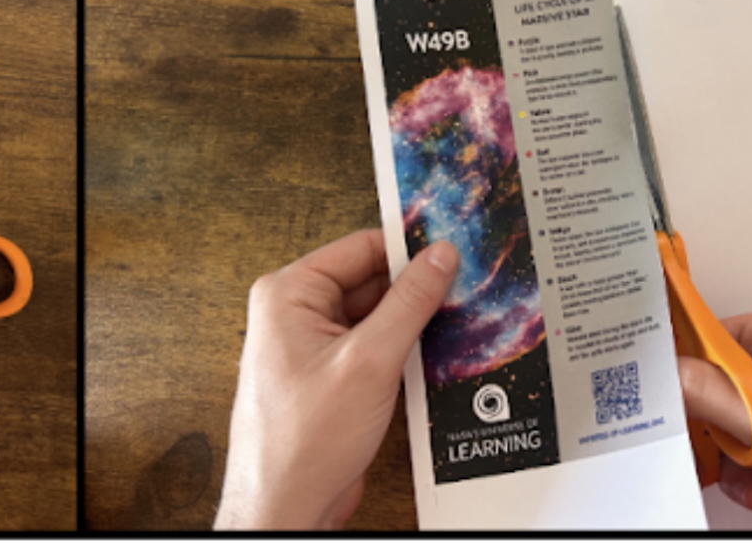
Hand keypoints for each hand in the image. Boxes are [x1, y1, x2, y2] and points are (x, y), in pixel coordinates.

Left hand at [217, 232, 453, 529]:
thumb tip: (438, 258)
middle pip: (371, 282)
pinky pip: (374, 350)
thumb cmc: (302, 441)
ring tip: (452, 330)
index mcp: (289, 295)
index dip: (409, 249)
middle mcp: (296, 316)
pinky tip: (432, 362)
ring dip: (412, 326)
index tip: (453, 252)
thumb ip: (409, 302)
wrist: (288, 503)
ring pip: (377, 318)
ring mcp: (314, 349)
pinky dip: (403, 354)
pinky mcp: (332, 380)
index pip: (360, 248)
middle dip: (415, 291)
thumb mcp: (370, 360)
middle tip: (463, 294)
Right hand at [678, 310, 751, 529]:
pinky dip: (741, 475)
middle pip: (709, 386)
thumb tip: (662, 372)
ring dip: (723, 457)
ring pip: (724, 426)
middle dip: (703, 424)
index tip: (655, 394)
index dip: (677, 366)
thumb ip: (711, 393)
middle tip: (700, 444)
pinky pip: (744, 454)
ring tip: (739, 472)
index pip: (706, 335)